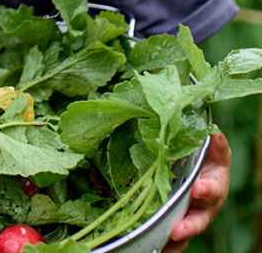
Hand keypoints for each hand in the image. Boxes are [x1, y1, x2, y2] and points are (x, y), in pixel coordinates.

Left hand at [162, 131, 230, 252]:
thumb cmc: (205, 163)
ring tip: (164, 246)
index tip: (198, 188)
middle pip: (199, 220)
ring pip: (184, 233)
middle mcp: (204, 208)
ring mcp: (190, 219)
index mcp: (214, 188)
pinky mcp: (176, 226)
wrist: (197, 174)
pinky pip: (171, 241)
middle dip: (189, 226)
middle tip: (177, 230)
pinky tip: (156, 250)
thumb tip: (214, 130)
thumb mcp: (212, 153)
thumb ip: (215, 145)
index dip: (206, 189)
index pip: (212, 190)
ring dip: (175, 240)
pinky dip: (166, 247)